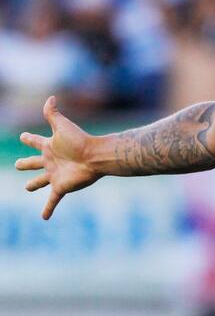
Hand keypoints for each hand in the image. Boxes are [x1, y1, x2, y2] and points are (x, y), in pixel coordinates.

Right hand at [15, 96, 100, 219]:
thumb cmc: (80, 140)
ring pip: (40, 181)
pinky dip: (48, 209)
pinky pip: (52, 200)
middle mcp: (51, 161)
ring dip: (34, 185)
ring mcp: (55, 175)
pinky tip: (44, 218)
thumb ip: (53, 113)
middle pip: (34, 162)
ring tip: (28, 187)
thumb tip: (50, 97)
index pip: (35, 141)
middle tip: (18, 164)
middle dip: (25, 163)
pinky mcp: (61, 187)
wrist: (95, 156)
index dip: (28, 138)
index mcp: (50, 146)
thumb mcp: (62, 126)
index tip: (23, 136)